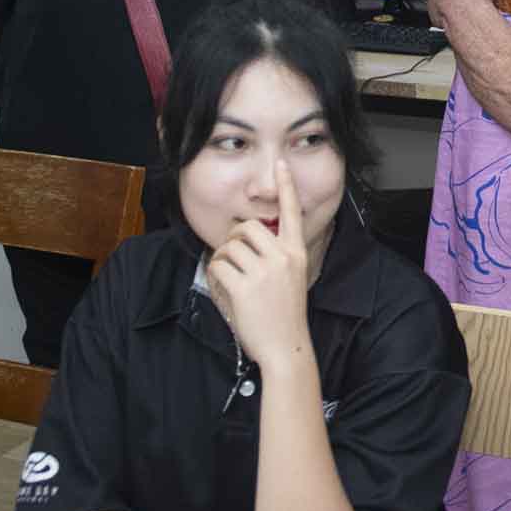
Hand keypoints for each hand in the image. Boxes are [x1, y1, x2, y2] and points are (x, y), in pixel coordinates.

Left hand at [207, 162, 314, 367]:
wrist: (286, 346)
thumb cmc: (286, 314)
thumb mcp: (290, 278)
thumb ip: (274, 256)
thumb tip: (244, 239)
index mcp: (296, 253)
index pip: (292, 212)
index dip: (286, 186)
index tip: (281, 163)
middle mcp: (282, 257)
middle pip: (248, 227)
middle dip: (233, 238)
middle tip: (232, 255)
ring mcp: (264, 272)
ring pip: (229, 246)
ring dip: (221, 259)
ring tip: (227, 278)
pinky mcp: (245, 287)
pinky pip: (218, 266)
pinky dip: (214, 276)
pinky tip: (222, 289)